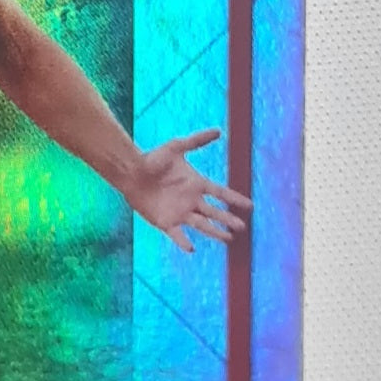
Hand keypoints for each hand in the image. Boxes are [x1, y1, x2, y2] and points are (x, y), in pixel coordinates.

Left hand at [122, 128, 251, 252]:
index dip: (235, 200)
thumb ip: (197, 140)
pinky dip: (184, 242)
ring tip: (229, 239)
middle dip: (228, 220)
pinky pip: (177, 235)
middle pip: (215, 213)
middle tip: (242, 227)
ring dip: (215, 232)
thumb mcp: (176, 147)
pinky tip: (192, 249)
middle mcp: (191, 200)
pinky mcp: (166, 222)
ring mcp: (179, 212)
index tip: (250, 206)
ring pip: (202, 225)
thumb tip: (219, 131)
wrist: (131, 172)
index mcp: (196, 184)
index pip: (221, 194)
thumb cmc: (152, 158)